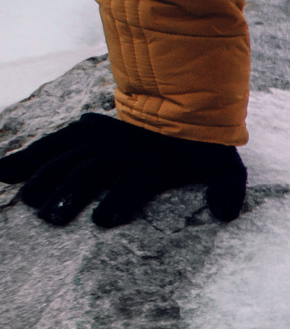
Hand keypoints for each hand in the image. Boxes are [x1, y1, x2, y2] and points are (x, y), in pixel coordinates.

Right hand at [0, 113, 247, 227]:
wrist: (186, 108)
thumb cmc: (206, 151)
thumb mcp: (228, 168)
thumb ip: (228, 190)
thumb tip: (226, 214)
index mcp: (158, 160)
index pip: (136, 179)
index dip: (120, 198)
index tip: (103, 220)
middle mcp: (126, 148)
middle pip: (93, 169)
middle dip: (71, 191)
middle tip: (53, 218)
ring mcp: (103, 138)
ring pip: (69, 157)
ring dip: (48, 179)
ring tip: (33, 204)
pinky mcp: (85, 132)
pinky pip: (53, 143)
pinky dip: (28, 157)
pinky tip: (3, 173)